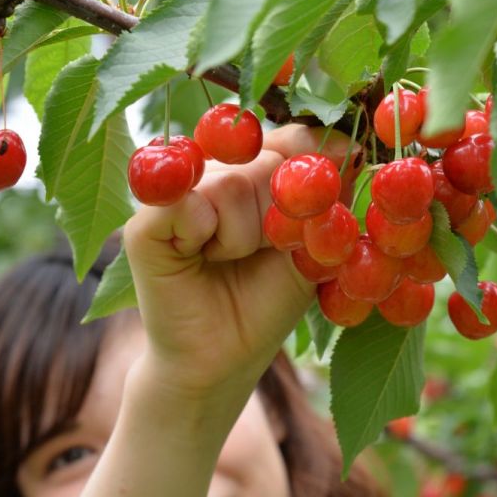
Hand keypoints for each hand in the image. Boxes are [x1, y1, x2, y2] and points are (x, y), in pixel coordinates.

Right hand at [123, 124, 358, 399]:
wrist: (224, 357)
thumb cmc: (269, 300)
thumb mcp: (311, 244)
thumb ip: (326, 195)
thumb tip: (354, 145)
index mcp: (256, 167)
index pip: (295, 139)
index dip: (309, 175)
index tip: (308, 217)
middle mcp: (215, 167)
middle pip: (267, 160)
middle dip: (277, 219)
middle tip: (257, 252)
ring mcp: (177, 188)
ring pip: (232, 184)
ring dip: (243, 237)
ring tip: (227, 259)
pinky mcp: (143, 220)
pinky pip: (186, 202)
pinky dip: (204, 235)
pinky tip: (197, 256)